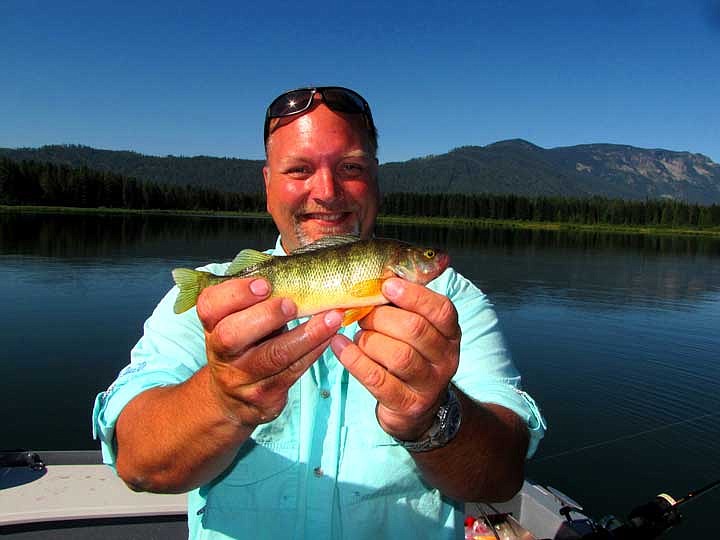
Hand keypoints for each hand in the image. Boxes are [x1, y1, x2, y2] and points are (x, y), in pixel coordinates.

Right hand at [197, 277, 342, 427]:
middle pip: (233, 335)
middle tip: (292, 304)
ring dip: (307, 334)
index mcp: (213, 325)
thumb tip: (292, 262)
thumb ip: (255, 295)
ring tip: (332, 317)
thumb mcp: (240, 319)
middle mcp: (221, 352)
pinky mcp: (264, 396)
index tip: (263, 285)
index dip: (236, 293)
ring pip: (272, 356)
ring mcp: (241, 378)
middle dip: (266, 316)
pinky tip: (330, 336)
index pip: (210, 305)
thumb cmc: (246, 343)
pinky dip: (315, 351)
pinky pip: (293, 372)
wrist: (234, 397)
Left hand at [331, 278, 460, 440]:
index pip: (441, 310)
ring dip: (369, 339)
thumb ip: (408, 305)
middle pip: (415, 329)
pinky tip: (339, 345)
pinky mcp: (407, 404)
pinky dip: (353, 359)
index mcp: (451, 334)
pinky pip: (377, 379)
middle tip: (363, 313)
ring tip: (357, 333)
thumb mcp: (419, 330)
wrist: (417, 408)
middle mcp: (446, 358)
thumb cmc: (411, 354)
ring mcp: (428, 384)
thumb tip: (381, 273)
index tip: (387, 285)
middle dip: (382, 317)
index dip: (414, 295)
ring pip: (398, 355)